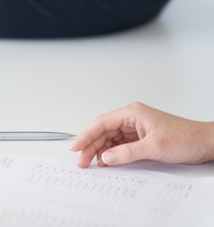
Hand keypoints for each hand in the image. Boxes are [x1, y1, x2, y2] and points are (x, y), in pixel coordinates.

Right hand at [72, 102, 213, 167]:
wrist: (205, 143)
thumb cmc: (186, 138)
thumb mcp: (154, 147)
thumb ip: (127, 152)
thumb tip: (106, 157)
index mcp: (132, 113)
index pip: (102, 123)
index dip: (86, 135)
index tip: (76, 147)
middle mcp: (132, 118)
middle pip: (103, 131)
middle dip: (90, 145)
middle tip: (81, 160)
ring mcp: (135, 128)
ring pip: (109, 138)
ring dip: (100, 150)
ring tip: (90, 163)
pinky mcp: (140, 138)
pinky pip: (119, 144)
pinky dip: (111, 153)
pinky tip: (106, 161)